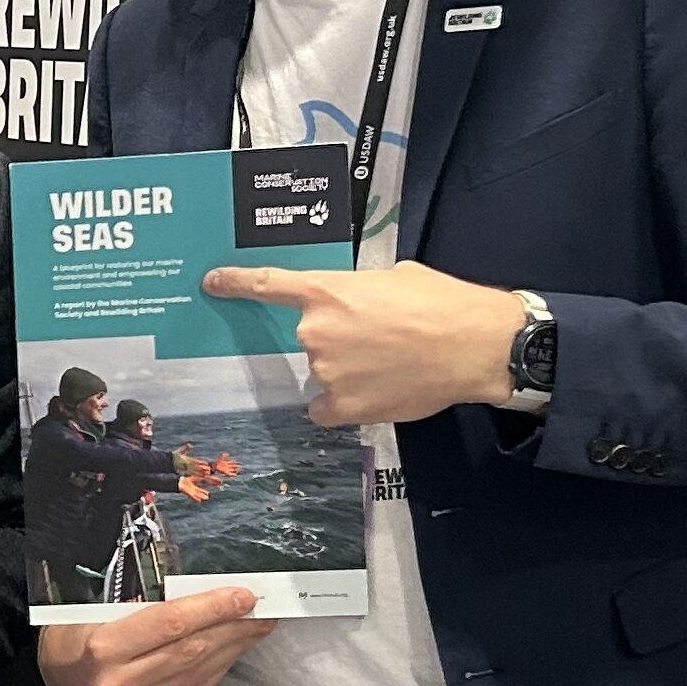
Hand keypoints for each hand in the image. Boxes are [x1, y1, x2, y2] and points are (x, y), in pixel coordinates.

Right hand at [37, 588, 271, 685]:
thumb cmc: (72, 637)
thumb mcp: (92, 610)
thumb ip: (141, 605)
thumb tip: (200, 593)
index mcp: (102, 647)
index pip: (169, 623)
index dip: (212, 608)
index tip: (243, 595)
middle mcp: (120, 683)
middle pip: (191, 649)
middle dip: (233, 627)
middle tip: (263, 609)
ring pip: (198, 672)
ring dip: (233, 647)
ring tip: (255, 626)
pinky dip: (217, 667)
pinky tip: (231, 650)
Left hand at [200, 261, 526, 426]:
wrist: (475, 346)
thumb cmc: (442, 304)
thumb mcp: (393, 278)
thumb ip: (357, 289)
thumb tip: (352, 302)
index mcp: (327, 292)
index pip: (267, 285)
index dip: (235, 284)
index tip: (212, 283)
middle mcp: (316, 333)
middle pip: (309, 338)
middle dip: (337, 339)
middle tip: (379, 338)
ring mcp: (326, 373)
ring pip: (322, 373)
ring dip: (347, 370)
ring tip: (392, 363)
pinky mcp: (343, 407)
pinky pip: (328, 408)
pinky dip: (347, 403)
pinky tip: (379, 391)